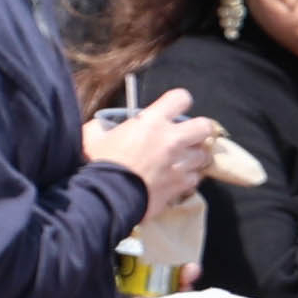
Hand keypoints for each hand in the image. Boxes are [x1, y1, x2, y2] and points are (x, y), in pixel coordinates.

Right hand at [88, 91, 216, 218]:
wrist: (106, 199)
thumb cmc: (98, 165)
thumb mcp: (93, 137)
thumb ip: (103, 127)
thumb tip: (102, 128)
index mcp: (152, 121)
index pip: (180, 98)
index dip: (179, 102)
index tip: (174, 110)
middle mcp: (171, 140)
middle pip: (204, 127)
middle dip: (200, 130)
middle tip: (188, 136)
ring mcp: (179, 164)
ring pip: (204, 156)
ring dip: (195, 157)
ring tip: (183, 161)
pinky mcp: (180, 186)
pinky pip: (195, 179)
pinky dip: (189, 179)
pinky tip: (177, 180)